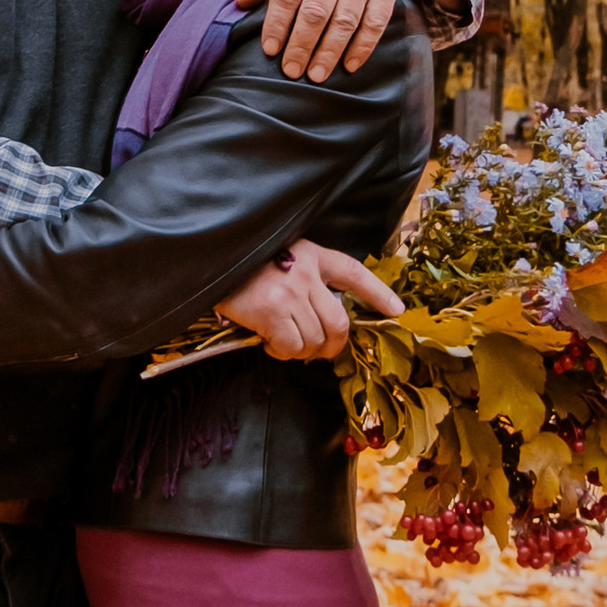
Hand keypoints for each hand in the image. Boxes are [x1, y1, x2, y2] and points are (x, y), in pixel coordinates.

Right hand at [216, 242, 401, 360]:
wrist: (209, 259)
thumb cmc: (242, 264)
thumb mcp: (280, 257)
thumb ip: (304, 281)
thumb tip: (320, 324)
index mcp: (312, 254)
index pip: (354, 273)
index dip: (378, 294)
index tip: (396, 310)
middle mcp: (306, 272)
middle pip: (339, 323)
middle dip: (331, 346)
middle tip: (315, 351)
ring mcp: (290, 292)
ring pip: (315, 340)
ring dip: (301, 352)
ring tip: (282, 344)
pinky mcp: (271, 311)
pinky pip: (291, 347)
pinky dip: (282, 353)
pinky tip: (267, 343)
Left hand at [236, 0, 410, 79]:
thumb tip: (242, 2)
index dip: (276, 24)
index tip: (270, 50)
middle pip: (315, 10)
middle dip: (301, 45)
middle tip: (291, 70)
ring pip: (345, 20)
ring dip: (329, 51)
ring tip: (316, 75)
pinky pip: (376, 20)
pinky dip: (363, 46)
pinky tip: (349, 65)